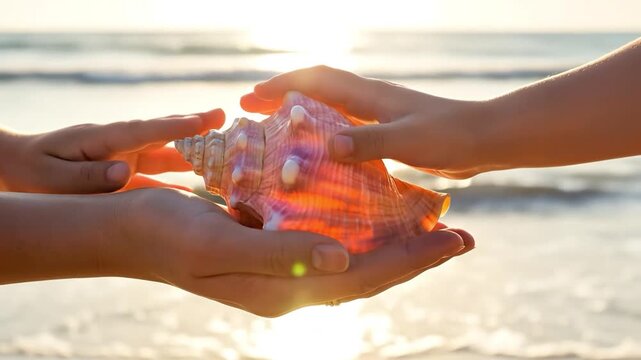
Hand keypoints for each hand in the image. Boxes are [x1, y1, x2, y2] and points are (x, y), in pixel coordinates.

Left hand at [0, 109, 223, 192]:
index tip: (204, 121)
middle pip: (161, 133)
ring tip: (222, 149)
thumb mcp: (51, 179)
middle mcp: (118, 144)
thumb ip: (87, 176)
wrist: (19, 167)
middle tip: (223, 116)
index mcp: (101, 139)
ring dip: (191, 151)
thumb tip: (126, 172)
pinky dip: (176, 178)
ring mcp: (123, 155)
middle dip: (192, 125)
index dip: (175, 126)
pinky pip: (155, 174)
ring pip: (163, 151)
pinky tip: (194, 188)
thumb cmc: (32, 173)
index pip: (144, 130)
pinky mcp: (124, 169)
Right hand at [116, 188, 473, 316]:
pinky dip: (357, 229)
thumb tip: (345, 262)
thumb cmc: (166, 236)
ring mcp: (281, 268)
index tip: (454, 241)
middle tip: (460, 237)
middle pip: (368, 273)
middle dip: (416, 256)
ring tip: (428, 225)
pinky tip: (371, 212)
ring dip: (393, 243)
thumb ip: (281, 254)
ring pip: (353, 259)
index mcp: (283, 290)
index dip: (412, 261)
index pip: (363, 278)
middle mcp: (290, 285)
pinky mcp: (270, 248)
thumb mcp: (217, 244)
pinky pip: (327, 242)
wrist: (126, 232)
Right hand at [241, 66, 493, 178]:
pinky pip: (345, 126)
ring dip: (300, 112)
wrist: (486, 138)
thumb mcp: (408, 141)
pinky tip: (318, 151)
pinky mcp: (388, 132)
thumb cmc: (450, 136)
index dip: (283, 85)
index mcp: (370, 96)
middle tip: (251, 107)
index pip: (317, 81)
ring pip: (329, 106)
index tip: (252, 95)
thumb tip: (328, 145)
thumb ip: (370, 142)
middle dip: (282, 94)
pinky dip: (323, 130)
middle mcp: (370, 100)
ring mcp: (379, 115)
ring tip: (275, 128)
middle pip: (317, 89)